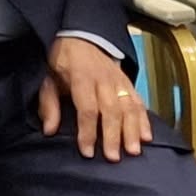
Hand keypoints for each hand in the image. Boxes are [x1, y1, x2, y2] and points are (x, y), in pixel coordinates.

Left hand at [38, 37, 151, 160]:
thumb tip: (49, 130)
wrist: (82, 37)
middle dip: (113, 135)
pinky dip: (145, 120)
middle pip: (111, 111)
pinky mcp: (129, 83)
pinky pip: (140, 103)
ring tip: (133, 151)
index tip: (87, 151)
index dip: (88, 131)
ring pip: (129, 108)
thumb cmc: (63, 62)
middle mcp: (104, 80)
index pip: (87, 108)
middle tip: (114, 157)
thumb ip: (49, 104)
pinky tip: (147, 137)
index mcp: (81, 78)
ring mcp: (119, 81)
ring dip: (133, 131)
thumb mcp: (48, 78)